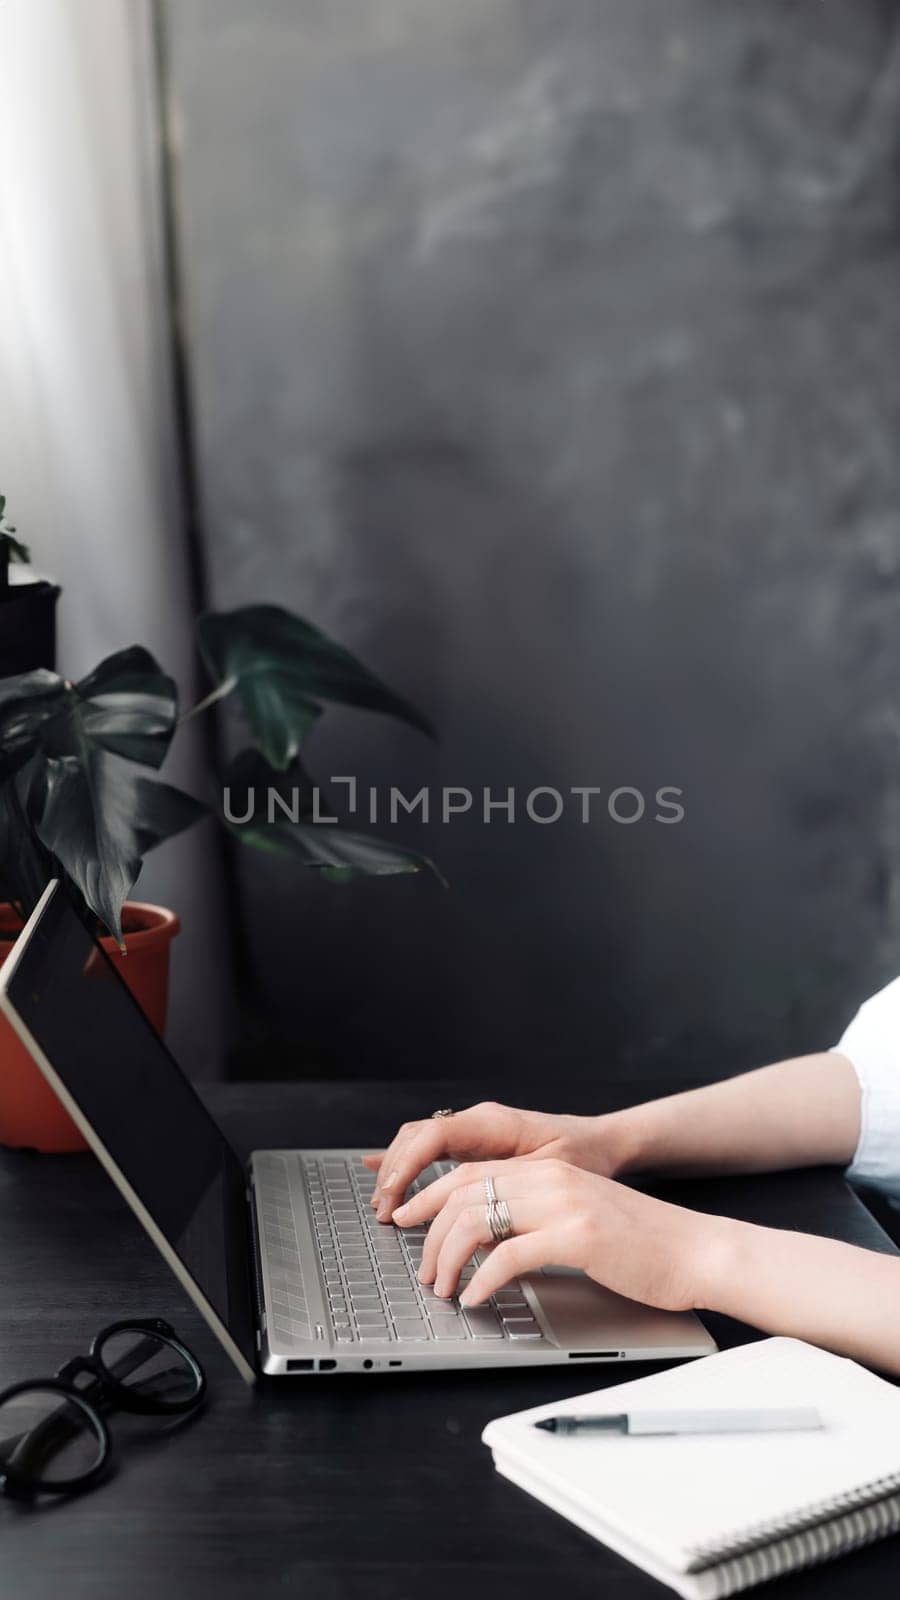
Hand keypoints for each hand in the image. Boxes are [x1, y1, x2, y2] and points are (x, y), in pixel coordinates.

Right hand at [363, 1101, 622, 1220]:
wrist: (602, 1141)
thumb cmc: (584, 1156)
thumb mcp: (552, 1175)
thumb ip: (511, 1188)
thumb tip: (475, 1220)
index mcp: (494, 1124)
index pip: (435, 1135)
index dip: (408, 1164)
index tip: (393, 1195)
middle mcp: (478, 1122)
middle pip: (418, 1137)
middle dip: (394, 1173)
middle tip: (383, 1212)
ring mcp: (474, 1131)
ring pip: (419, 1141)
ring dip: (398, 1171)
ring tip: (384, 1205)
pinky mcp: (476, 1144)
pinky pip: (431, 1148)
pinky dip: (407, 1162)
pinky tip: (383, 1172)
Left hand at [393, 1157, 721, 1310]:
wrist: (695, 1250)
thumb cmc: (641, 1241)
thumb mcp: (579, 1213)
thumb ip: (534, 1213)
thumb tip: (481, 1237)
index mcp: (549, 1168)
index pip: (470, 1172)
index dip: (429, 1197)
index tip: (406, 1221)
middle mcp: (551, 1178)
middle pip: (464, 1194)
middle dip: (430, 1234)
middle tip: (424, 1270)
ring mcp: (564, 1204)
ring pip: (478, 1221)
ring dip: (450, 1259)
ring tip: (446, 1289)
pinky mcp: (577, 1236)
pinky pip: (509, 1255)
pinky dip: (482, 1279)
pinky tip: (477, 1297)